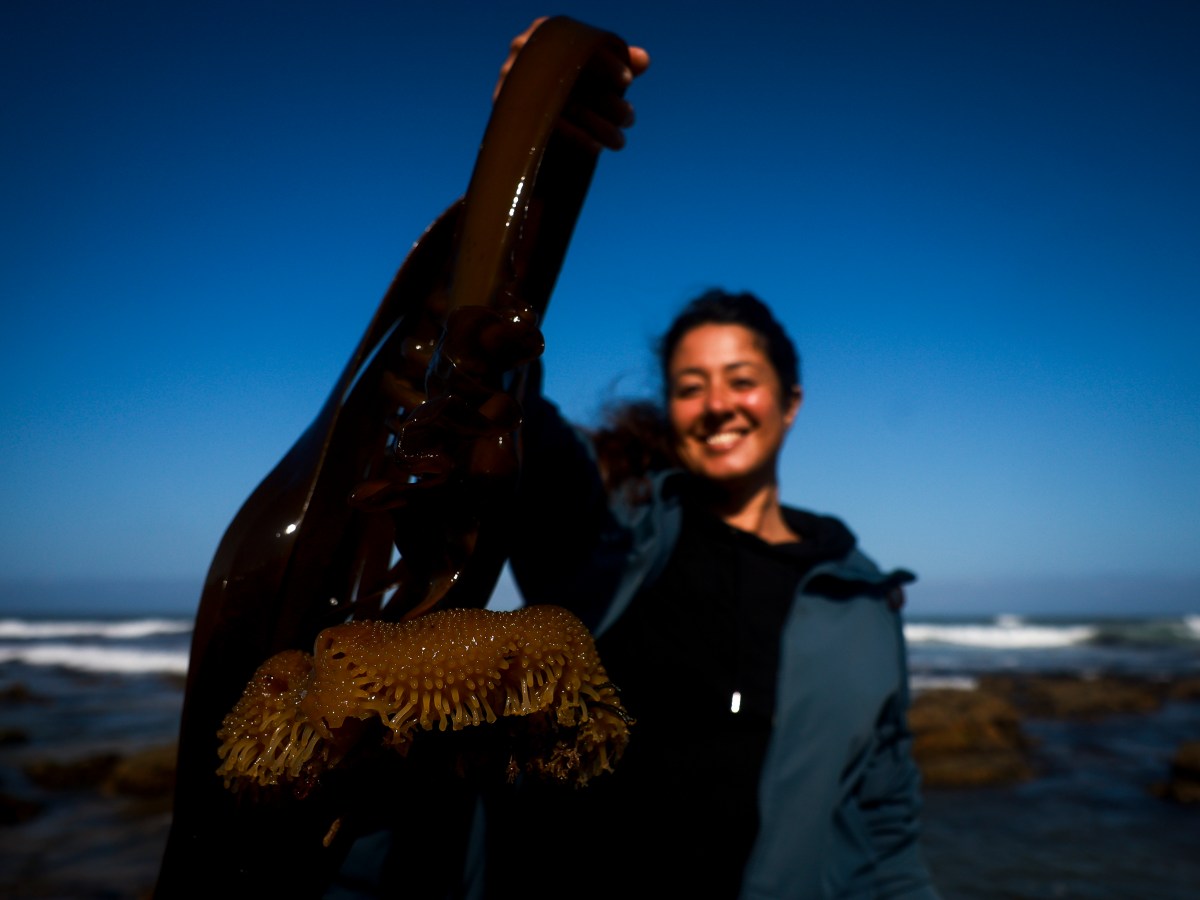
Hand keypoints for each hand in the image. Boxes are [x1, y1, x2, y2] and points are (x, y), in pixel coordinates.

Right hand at [494, 16, 650, 151]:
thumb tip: (644, 60)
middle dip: (610, 103)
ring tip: (619, 141)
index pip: (582, 43)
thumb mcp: (588, 66)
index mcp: (547, 32)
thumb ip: (616, 61)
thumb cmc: (562, 78)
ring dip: (599, 127)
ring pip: (567, 105)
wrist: (520, 104)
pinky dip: (577, 137)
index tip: (628, 80)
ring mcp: (516, 82)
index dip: (607, 62)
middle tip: (630, 118)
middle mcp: (527, 51)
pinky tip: (596, 148)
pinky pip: (551, 125)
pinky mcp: (512, 111)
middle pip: (576, 78)